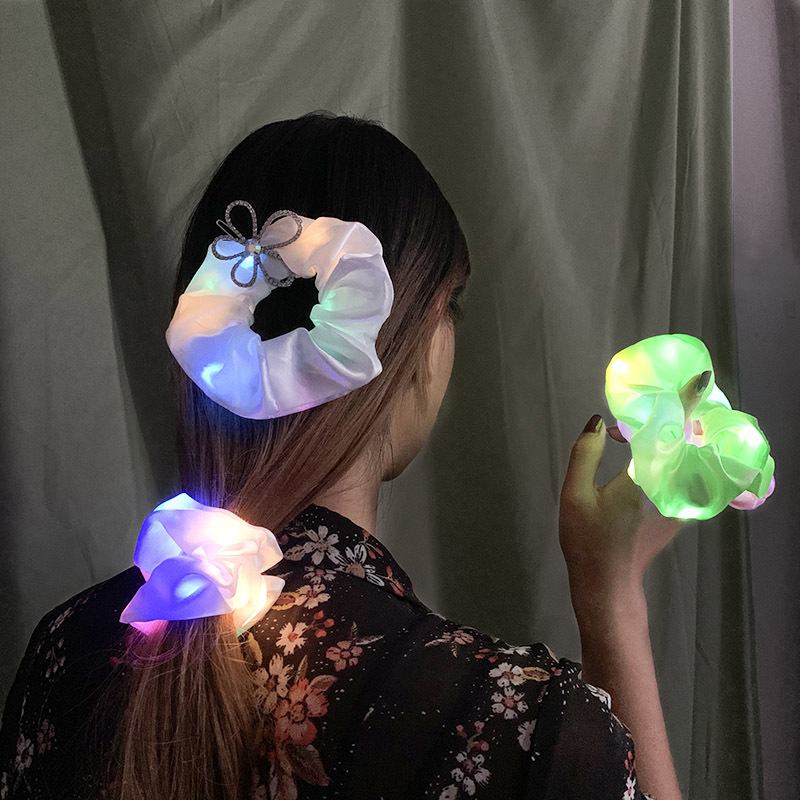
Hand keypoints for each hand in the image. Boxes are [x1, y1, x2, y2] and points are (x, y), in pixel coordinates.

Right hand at [558, 371, 710, 592]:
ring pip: (686, 459)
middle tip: (663, 397)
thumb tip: (597, 422)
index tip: (701, 380)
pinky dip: (674, 457)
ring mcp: (680, 502)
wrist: (608, 584)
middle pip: (685, 442)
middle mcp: (671, 488)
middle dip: (679, 416)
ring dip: (676, 437)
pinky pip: (684, 474)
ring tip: (653, 423)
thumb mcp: (575, 496)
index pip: (670, 433)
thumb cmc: (588, 541)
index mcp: (645, 479)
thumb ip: (585, 454)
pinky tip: (655, 451)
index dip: (685, 404)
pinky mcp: (680, 511)